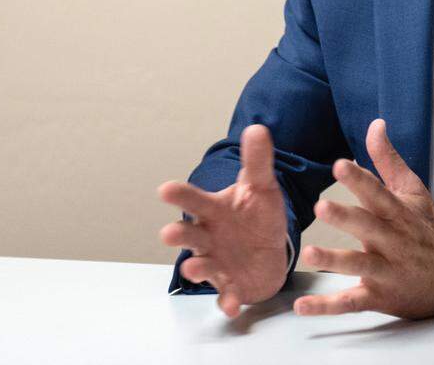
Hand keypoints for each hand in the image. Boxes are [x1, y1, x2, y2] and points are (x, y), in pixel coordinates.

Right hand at [158, 124, 287, 317]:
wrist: (268, 250)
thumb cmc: (256, 215)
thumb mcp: (261, 187)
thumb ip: (256, 161)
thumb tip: (256, 128)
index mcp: (213, 210)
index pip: (194, 199)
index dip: (180, 195)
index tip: (164, 189)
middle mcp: (208, 237)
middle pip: (190, 235)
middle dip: (178, 235)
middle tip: (168, 233)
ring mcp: (217, 262)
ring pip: (202, 266)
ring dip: (196, 269)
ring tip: (192, 269)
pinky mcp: (231, 285)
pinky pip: (227, 295)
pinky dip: (227, 301)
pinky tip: (231, 305)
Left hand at [293, 118, 433, 318]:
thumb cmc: (427, 229)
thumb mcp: (414, 191)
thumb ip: (388, 160)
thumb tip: (375, 124)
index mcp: (398, 213)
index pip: (377, 193)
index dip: (359, 179)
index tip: (340, 165)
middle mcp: (392, 241)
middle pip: (367, 227)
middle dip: (345, 217)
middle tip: (322, 206)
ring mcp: (386, 270)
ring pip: (358, 264)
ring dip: (334, 261)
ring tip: (310, 254)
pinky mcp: (379, 297)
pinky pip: (351, 302)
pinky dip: (327, 307)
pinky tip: (303, 306)